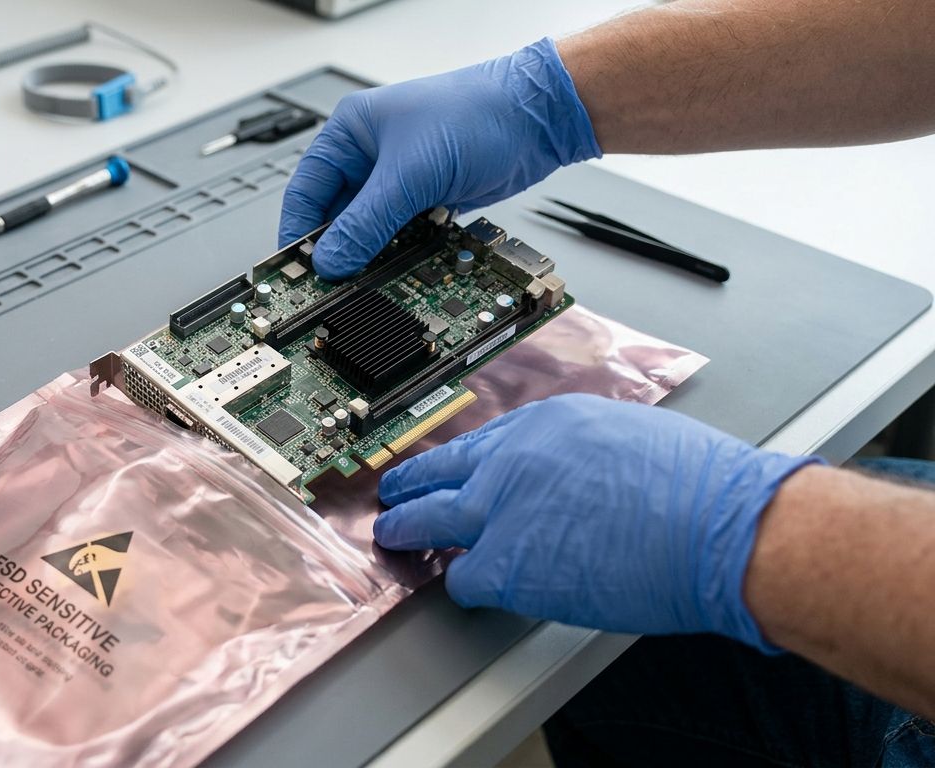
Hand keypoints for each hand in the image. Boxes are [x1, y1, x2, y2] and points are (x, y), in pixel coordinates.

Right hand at [278, 37, 600, 279]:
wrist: (538, 119)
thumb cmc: (478, 114)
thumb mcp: (412, 173)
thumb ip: (368, 221)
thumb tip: (333, 259)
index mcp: (350, 133)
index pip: (305, 191)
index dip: (299, 234)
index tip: (297, 271)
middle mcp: (369, 157)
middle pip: (336, 216)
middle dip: (337, 251)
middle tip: (333, 288)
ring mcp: (399, 180)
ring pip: (369, 230)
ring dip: (369, 257)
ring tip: (365, 285)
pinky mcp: (426, 199)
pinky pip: (400, 236)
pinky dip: (398, 255)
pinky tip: (397, 273)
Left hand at [374, 394, 819, 649]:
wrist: (720, 528)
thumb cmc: (700, 487)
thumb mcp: (630, 435)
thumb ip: (580, 452)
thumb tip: (567, 476)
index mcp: (547, 422)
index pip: (477, 440)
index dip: (452, 461)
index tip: (438, 469)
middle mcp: (512, 459)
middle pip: (434, 472)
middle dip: (406, 488)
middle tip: (392, 496)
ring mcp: (501, 511)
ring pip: (426, 522)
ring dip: (409, 533)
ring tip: (395, 539)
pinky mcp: (506, 564)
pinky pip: (463, 578)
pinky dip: (466, 585)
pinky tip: (467, 586)